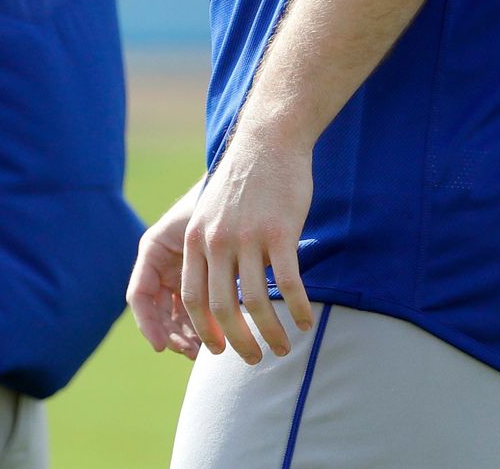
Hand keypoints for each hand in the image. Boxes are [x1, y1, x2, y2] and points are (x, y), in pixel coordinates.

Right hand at [127, 179, 204, 358]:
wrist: (240, 184)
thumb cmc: (218, 201)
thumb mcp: (203, 227)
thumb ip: (198, 257)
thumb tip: (205, 299)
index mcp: (153, 249)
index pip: (139, 295)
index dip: (148, 324)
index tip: (161, 346)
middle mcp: (160, 264)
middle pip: (157, 311)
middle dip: (172, 334)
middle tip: (193, 351)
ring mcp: (176, 272)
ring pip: (175, 314)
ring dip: (188, 334)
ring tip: (206, 349)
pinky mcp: (196, 278)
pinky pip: (193, 309)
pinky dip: (201, 324)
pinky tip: (217, 337)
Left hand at [180, 128, 314, 362]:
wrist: (269, 139)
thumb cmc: (244, 180)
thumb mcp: (210, 213)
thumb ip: (207, 249)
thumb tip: (213, 294)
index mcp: (195, 239)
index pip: (193, 299)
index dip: (206, 330)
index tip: (218, 350)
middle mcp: (217, 241)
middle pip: (222, 308)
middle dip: (238, 342)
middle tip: (254, 359)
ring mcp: (249, 237)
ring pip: (257, 302)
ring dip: (271, 332)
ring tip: (283, 348)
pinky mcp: (281, 231)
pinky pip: (289, 282)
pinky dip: (298, 308)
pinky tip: (306, 321)